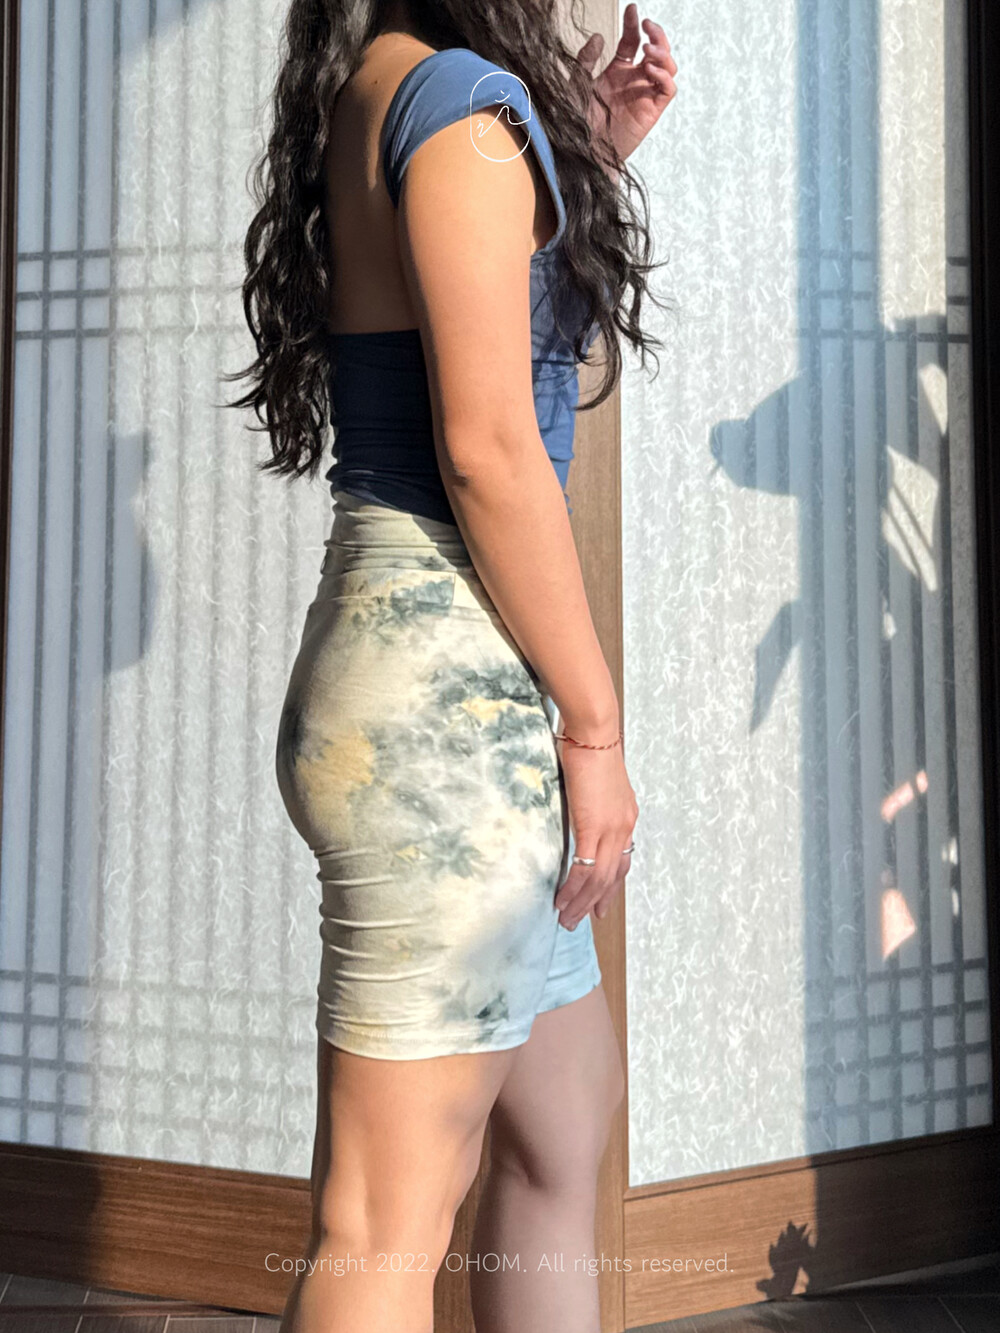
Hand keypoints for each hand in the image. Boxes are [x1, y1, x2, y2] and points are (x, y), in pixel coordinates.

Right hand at [553, 741, 638, 929]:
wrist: (594, 733)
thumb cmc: (590, 747)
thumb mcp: (596, 781)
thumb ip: (592, 801)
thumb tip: (579, 808)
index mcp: (626, 817)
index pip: (621, 861)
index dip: (611, 886)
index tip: (600, 904)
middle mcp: (624, 827)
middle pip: (612, 877)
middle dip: (595, 902)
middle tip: (579, 921)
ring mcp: (612, 829)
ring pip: (599, 879)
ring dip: (582, 902)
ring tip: (567, 919)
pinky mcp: (593, 827)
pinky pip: (585, 868)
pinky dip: (574, 888)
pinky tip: (563, 899)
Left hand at [576, 4, 677, 165]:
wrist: (582, 152)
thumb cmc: (577, 123)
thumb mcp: (576, 85)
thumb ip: (585, 60)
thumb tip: (599, 37)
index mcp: (617, 71)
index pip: (632, 41)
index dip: (634, 24)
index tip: (632, 10)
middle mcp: (634, 81)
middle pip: (656, 50)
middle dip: (656, 34)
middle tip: (647, 25)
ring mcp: (644, 95)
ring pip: (667, 67)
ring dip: (663, 53)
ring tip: (648, 50)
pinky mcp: (651, 112)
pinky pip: (667, 90)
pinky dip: (664, 76)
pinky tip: (650, 69)